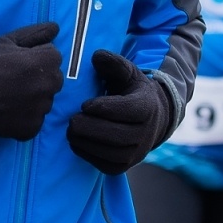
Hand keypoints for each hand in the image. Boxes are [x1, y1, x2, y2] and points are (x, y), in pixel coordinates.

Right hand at [0, 22, 62, 140]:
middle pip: (54, 80)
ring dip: (35, 98)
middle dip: (40, 78)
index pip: (54, 57)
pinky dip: (27, 116)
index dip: (37, 58)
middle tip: (18, 81)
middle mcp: (50, 85)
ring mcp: (43, 108)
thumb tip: (56, 27)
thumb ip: (35, 33)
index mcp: (47, 62)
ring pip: (45, 100)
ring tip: (13, 97)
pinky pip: (36, 119)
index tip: (22, 63)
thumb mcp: (7, 41)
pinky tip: (12, 110)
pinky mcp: (34, 127)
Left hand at [66, 50, 171, 173]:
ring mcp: (136, 153)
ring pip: (110, 153)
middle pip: (117, 136)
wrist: (151, 118)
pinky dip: (88, 155)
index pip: (126, 111)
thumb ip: (113, 63)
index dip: (103, 108)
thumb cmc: (132, 91)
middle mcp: (146, 134)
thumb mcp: (127, 73)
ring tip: (71, 131)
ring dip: (86, 143)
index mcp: (147, 108)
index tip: (84, 104)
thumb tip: (96, 56)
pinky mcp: (125, 166)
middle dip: (91, 128)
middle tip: (71, 120)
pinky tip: (77, 142)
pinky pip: (105, 165)